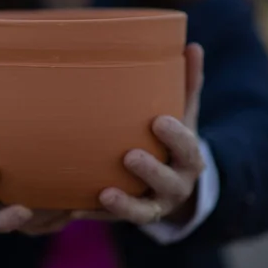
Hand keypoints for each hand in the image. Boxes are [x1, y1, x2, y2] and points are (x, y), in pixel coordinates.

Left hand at [73, 43, 205, 224]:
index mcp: (189, 158)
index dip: (176, 137)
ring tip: (104, 193)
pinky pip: (113, 221)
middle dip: (150, 171)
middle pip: (168, 182)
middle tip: (129, 155)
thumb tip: (193, 45)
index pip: (189, 149)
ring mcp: (153, 204)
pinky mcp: (130, 216)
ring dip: (125, 204)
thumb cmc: (171, 140)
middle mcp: (175, 185)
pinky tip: (75, 210)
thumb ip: (187, 84)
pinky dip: (96, 216)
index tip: (158, 121)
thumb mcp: (184, 114)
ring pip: (143, 211)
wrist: (173, 183)